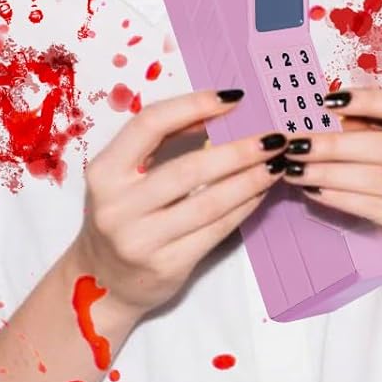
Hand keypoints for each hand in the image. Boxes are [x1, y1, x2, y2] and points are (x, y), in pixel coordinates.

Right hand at [73, 89, 288, 318]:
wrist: (103, 283)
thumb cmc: (124, 215)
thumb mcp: (125, 175)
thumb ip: (162, 142)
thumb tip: (215, 111)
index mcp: (105, 172)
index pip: (150, 124)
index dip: (193, 105)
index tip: (234, 98)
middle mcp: (117, 206)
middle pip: (189, 168)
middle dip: (239, 151)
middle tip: (275, 138)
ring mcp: (140, 240)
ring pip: (209, 202)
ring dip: (251, 179)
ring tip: (278, 163)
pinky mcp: (165, 266)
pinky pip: (216, 230)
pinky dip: (245, 207)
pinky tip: (262, 191)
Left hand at [283, 87, 381, 296]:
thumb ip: (378, 132)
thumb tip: (337, 114)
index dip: (369, 100)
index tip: (328, 100)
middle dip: (335, 144)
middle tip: (296, 144)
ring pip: (377, 177)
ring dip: (329, 172)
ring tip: (296, 169)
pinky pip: (375, 207)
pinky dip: (340, 198)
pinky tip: (317, 191)